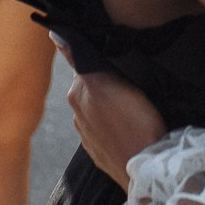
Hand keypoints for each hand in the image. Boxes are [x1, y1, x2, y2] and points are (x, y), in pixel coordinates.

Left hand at [68, 71, 166, 191]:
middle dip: (106, 84)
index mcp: (77, 95)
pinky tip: (129, 128)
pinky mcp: (101, 155)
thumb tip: (54, 35)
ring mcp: (88, 138)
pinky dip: (114, 127)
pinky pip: (106, 132)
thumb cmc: (136, 124)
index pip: (85, 65)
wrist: (150, 169)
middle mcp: (77, 116)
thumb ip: (80, 60)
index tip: (120, 62)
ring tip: (134, 108)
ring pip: (99, 111)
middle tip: (131, 83)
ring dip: (110, 107)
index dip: (103, 61)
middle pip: (92, 88)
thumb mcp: (109, 83)